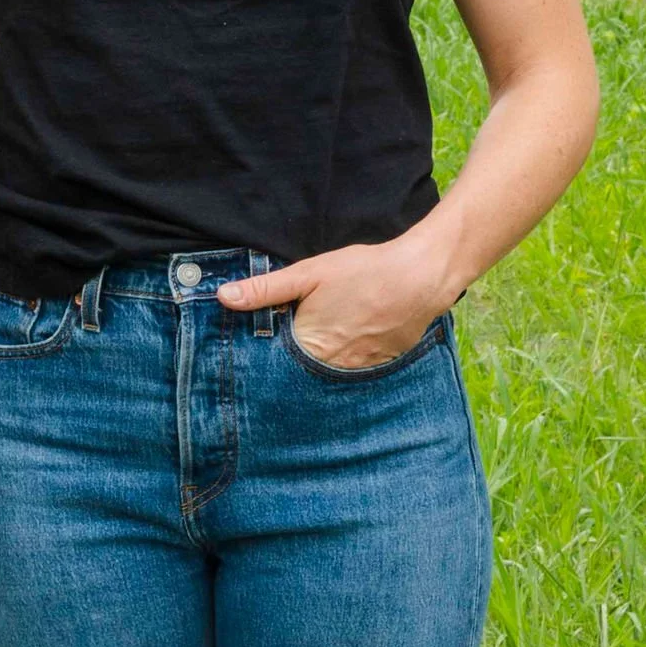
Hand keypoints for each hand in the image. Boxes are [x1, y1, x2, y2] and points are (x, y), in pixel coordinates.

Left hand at [218, 235, 452, 370]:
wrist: (421, 277)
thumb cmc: (363, 272)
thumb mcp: (309, 274)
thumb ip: (266, 290)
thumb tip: (224, 297)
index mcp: (310, 346)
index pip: (276, 364)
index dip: (265, 358)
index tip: (254, 355)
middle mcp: (333, 366)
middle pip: (302, 373)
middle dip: (291, 365)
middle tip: (287, 350)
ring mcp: (360, 370)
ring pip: (329, 375)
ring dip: (319, 366)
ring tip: (318, 347)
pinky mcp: (381, 366)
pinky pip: (356, 373)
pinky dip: (346, 364)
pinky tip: (347, 345)